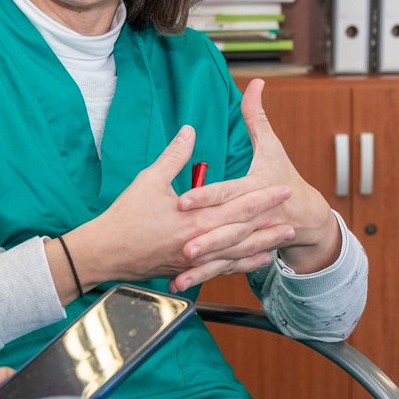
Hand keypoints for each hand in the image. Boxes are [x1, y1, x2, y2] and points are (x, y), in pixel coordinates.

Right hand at [72, 123, 291, 291]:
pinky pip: (222, 267)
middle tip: (294, 216)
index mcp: (194, 219)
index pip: (238, 206)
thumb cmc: (125, 217)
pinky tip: (257, 258)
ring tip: (284, 239)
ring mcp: (194, 258)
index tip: (283, 187)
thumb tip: (190, 131)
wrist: (104, 254)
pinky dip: (242, 263)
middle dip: (270, 223)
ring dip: (262, 245)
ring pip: (237, 253)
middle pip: (244, 231)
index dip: (263, 197)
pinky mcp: (187, 267)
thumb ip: (174, 156)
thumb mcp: (149, 180)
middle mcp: (199, 241)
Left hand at [177, 78, 339, 283]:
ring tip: (181, 269)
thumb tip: (256, 83)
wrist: (308, 218)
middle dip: (205, 239)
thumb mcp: (272, 147)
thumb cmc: (285, 178)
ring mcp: (250, 239)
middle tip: (181, 246)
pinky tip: (184, 283)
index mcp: (256, 190)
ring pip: (225, 254)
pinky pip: (223, 267)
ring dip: (204, 264)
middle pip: (226, 229)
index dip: (207, 196)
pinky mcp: (245, 253)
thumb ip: (258, 116)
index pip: (228, 193)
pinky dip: (204, 275)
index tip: (184, 200)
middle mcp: (253, 217)